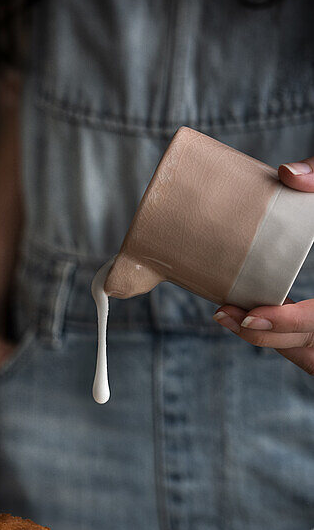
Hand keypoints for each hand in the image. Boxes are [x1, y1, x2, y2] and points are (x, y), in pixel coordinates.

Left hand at [213, 159, 313, 373]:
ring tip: (231, 317)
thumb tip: (287, 174)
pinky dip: (288, 338)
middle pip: (310, 347)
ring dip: (273, 341)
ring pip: (312, 355)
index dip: (285, 323)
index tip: (248, 314)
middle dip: (265, 336)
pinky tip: (256, 315)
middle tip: (225, 314)